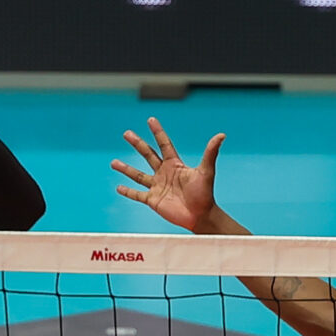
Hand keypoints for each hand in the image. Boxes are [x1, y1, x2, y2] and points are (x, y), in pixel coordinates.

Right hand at [112, 117, 224, 232]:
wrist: (201, 216)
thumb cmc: (205, 193)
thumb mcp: (206, 171)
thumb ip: (210, 153)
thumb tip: (221, 135)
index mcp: (175, 165)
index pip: (164, 144)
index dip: (157, 132)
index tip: (150, 120)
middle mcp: (164, 173)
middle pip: (148, 155)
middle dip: (137, 144)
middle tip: (126, 133)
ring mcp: (157, 186)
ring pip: (138, 175)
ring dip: (126, 169)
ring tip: (113, 162)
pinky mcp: (153, 200)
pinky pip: (137, 194)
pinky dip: (128, 192)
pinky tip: (118, 187)